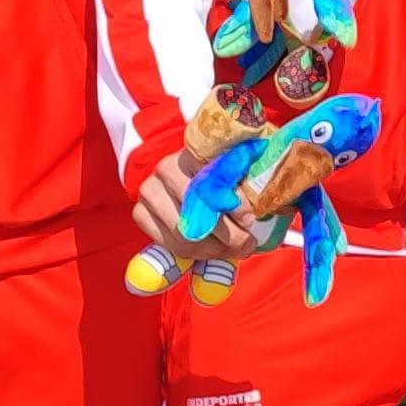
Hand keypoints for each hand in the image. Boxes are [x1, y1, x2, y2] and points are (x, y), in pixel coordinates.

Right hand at [135, 154, 253, 263]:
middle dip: (228, 234)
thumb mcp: (235, 170)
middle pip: (198, 211)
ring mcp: (149, 190)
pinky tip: (212, 250)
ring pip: (185, 235)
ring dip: (215, 250)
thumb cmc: (217, 176)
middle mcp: (166, 168)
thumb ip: (248, 179)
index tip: (249, 218)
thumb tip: (265, 200)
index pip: (212, 179)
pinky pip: (171, 245)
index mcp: (193, 150)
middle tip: (247, 243)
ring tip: (233, 250)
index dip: (233, 202)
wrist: (181, 176)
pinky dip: (196, 255)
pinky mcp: (140, 212)